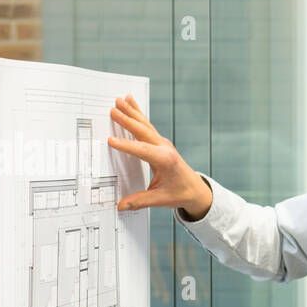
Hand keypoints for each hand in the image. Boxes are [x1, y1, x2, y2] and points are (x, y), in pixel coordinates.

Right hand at [108, 95, 212, 218]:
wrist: (196, 189)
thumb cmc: (180, 193)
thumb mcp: (160, 199)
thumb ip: (140, 201)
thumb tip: (121, 206)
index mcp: (165, 160)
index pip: (142, 151)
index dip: (126, 146)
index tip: (111, 141)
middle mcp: (165, 148)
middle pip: (143, 131)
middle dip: (128, 120)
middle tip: (113, 110)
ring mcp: (163, 143)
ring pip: (145, 124)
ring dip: (132, 112)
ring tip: (120, 100)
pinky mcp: (161, 142)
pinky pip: (147, 126)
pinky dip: (138, 114)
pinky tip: (131, 103)